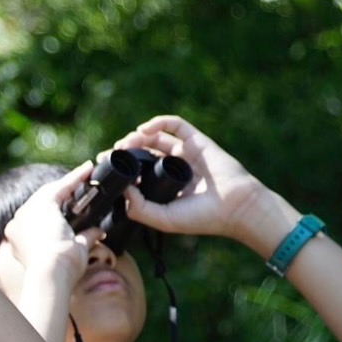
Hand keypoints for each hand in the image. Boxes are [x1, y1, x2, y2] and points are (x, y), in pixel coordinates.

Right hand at [2, 161, 101, 280]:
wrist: (51, 273)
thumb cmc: (60, 272)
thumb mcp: (73, 254)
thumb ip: (84, 239)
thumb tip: (98, 232)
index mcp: (19, 240)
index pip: (38, 219)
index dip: (55, 212)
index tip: (68, 206)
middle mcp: (17, 225)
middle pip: (40, 203)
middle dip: (61, 193)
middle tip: (79, 184)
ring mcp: (26, 214)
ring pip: (49, 193)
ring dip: (68, 183)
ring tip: (86, 173)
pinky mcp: (40, 206)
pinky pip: (60, 187)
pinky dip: (75, 178)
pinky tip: (87, 170)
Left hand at [115, 116, 269, 243]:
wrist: (236, 207)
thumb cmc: (203, 218)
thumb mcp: (163, 219)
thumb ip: (138, 208)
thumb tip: (120, 188)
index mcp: (164, 186)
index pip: (137, 171)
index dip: (120, 167)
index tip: (104, 167)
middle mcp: (173, 168)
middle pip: (142, 152)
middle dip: (124, 151)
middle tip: (110, 155)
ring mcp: (185, 153)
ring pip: (155, 137)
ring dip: (136, 137)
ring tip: (125, 145)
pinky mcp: (197, 141)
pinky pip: (176, 125)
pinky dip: (158, 122)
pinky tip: (144, 130)